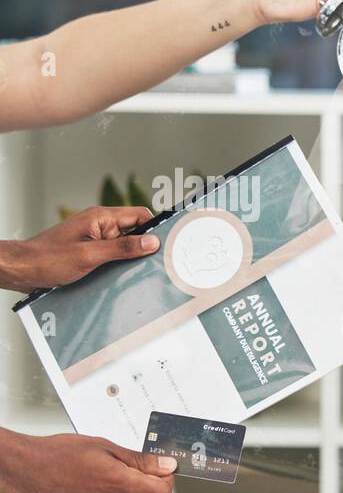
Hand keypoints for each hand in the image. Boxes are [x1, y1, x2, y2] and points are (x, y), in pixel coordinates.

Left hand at [0, 206, 157, 292]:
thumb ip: (122, 248)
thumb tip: (151, 242)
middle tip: (159, 263)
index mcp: (101, 218)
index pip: (140, 215)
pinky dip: (121, 266)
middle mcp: (100, 226)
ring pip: (125, 246)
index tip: (171, 241)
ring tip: (141, 273)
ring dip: (132, 259)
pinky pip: (114, 256)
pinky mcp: (91, 252)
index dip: (156, 227)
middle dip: (146, 246)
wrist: (22, 270)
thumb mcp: (90, 255)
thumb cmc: (48, 259)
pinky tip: (123, 278)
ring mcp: (95, 239)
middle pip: (135, 231)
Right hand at [0, 431, 175, 492]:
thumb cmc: (58, 455)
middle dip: (139, 483)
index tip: (161, 471)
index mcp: (118, 483)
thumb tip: (167, 466)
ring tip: (96, 478)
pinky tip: (86, 490)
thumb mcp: (105, 447)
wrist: (24, 471)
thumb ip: (140, 461)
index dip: (166, 480)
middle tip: (117, 467)